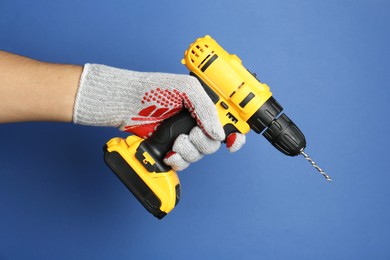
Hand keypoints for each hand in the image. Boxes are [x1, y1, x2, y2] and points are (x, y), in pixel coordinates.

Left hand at [73, 64, 244, 169]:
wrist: (127, 102)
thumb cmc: (154, 89)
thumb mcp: (186, 90)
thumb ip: (206, 109)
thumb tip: (219, 133)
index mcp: (204, 108)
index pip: (227, 125)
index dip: (236, 136)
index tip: (232, 142)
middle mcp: (195, 124)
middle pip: (213, 144)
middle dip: (203, 142)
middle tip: (190, 133)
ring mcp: (182, 137)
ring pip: (198, 156)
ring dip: (188, 151)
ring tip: (176, 141)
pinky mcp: (169, 149)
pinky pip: (182, 163)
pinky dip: (178, 160)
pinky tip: (170, 153)